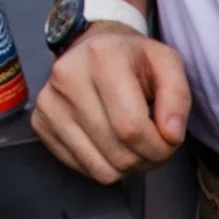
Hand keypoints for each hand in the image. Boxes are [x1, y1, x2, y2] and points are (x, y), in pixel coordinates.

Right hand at [30, 25, 189, 183]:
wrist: (94, 49)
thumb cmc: (134, 60)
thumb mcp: (167, 65)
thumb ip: (178, 98)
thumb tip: (171, 135)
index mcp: (102, 57)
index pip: (131, 127)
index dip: (159, 147)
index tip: (169, 140)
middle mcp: (67, 77)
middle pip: (118, 153)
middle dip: (146, 159)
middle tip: (153, 142)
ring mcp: (49, 103)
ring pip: (102, 169)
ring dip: (127, 167)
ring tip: (133, 143)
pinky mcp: (40, 123)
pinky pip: (84, 169)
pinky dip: (105, 165)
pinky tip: (110, 143)